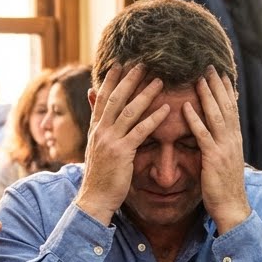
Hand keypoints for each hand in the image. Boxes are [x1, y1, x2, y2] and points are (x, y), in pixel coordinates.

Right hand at [75, 64, 170, 225]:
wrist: (94, 199)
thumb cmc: (99, 177)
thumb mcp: (95, 150)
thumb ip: (98, 131)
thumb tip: (97, 121)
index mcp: (94, 130)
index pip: (102, 99)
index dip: (110, 81)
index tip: (119, 64)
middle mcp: (100, 131)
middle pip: (115, 99)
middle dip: (129, 79)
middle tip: (142, 63)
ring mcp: (110, 141)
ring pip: (129, 111)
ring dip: (145, 94)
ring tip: (159, 80)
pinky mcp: (122, 153)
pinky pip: (140, 131)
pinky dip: (154, 119)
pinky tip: (166, 110)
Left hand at [184, 66, 249, 233]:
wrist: (233, 209)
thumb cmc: (225, 188)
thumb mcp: (224, 162)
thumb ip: (220, 146)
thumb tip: (215, 135)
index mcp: (234, 140)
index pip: (231, 108)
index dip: (225, 89)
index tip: (219, 72)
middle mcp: (232, 140)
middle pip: (226, 106)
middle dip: (217, 85)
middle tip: (209, 65)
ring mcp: (224, 149)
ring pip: (216, 116)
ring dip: (207, 95)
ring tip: (199, 77)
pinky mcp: (214, 159)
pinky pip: (203, 135)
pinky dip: (195, 120)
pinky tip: (187, 107)